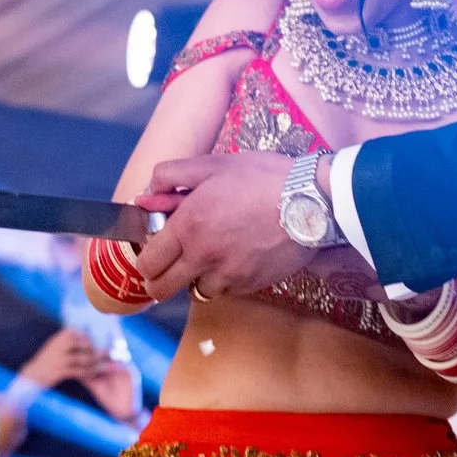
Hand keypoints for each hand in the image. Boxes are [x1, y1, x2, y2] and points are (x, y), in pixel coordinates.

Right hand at [18, 327, 105, 391]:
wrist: (33, 374)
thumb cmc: (49, 360)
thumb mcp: (58, 345)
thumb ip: (72, 340)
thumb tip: (91, 338)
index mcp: (62, 335)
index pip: (85, 337)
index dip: (98, 343)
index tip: (110, 347)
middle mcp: (61, 343)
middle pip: (88, 347)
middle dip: (101, 353)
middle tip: (113, 357)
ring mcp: (61, 357)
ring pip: (86, 359)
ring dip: (99, 364)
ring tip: (109, 367)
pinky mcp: (61, 370)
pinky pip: (81, 371)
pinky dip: (90, 373)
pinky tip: (96, 375)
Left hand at [137, 153, 315, 298]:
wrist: (312, 200)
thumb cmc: (262, 177)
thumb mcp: (212, 164)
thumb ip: (171, 177)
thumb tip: (145, 196)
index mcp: (188, 226)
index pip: (147, 263)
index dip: (146, 259)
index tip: (155, 250)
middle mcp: (203, 256)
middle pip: (162, 289)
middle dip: (160, 279)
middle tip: (172, 264)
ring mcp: (228, 275)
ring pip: (196, 292)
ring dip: (197, 279)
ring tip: (212, 257)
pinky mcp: (251, 284)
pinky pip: (226, 291)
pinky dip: (225, 280)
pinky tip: (237, 258)